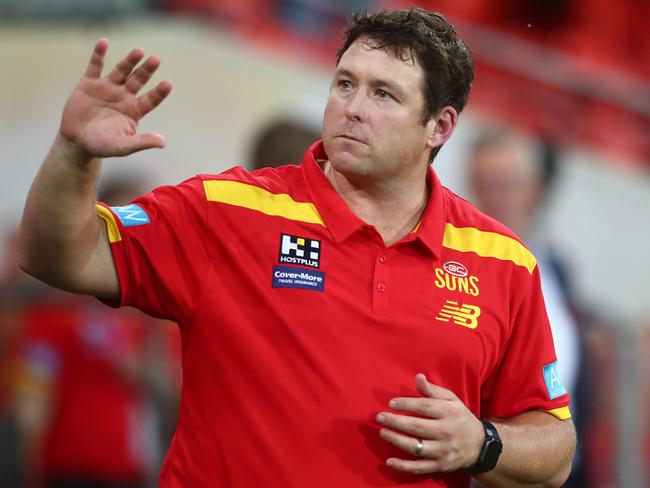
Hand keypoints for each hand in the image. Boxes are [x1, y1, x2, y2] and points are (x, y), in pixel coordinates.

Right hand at [59, 38, 172, 159]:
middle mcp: (123, 96)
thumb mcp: (123, 146)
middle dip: (147, 70)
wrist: (76, 141)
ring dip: (129, 61)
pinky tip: (104, 42)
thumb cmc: (102, 145)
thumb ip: (142, 142)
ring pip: (121, 70)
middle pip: (138, 80)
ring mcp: (107, 88)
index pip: (151, 99)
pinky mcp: (89, 83)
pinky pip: (95, 66)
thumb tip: (163, 143)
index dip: (159, 92)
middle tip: (156, 59)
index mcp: (134, 110)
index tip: (168, 83)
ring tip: (139, 51)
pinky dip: (99, 54)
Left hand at [376, 373, 484, 474]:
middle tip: (380, 417)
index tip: (391, 403)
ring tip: (383, 432)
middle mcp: (447, 432)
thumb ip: (433, 390)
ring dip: (396, 440)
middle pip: (417, 427)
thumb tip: (418, 377)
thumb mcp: (451, 400)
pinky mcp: (441, 466)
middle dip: (396, 422)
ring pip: (416, 447)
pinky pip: (420, 468)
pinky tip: (389, 461)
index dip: (406, 404)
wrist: (479, 445)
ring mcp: (444, 451)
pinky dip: (404, 466)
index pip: (424, 407)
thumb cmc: (459, 417)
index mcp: (449, 412)